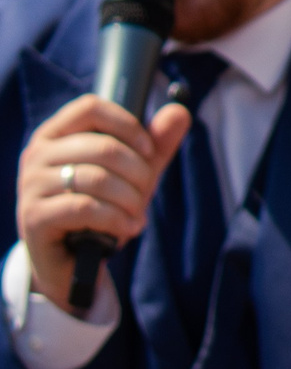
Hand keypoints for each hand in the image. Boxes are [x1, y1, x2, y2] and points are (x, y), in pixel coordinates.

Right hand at [15, 92, 191, 309]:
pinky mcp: (34, 216)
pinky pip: (86, 208)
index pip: (91, 108)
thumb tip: (180, 111)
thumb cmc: (102, 210)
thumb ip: (156, 145)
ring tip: (135, 215)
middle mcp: (37, 154)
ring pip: (97, 179)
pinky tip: (128, 228)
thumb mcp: (134, 175)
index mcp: (56, 134)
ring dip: (131, 201)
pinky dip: (118, 219)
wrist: (74, 261)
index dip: (129, 126)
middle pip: (103, 147)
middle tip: (144, 196)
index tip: (149, 151)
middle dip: (139, 175)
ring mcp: (31, 185)